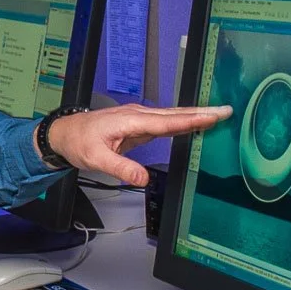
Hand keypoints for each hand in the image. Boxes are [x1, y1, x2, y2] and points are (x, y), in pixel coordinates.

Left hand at [46, 104, 232, 185]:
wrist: (65, 133)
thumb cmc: (79, 142)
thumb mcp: (96, 158)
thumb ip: (121, 168)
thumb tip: (143, 179)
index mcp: (131, 120)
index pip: (167, 122)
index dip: (191, 120)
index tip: (212, 116)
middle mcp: (138, 115)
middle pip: (175, 114)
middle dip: (201, 112)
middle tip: (226, 110)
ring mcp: (139, 119)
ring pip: (172, 117)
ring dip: (195, 115)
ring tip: (218, 114)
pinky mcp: (139, 126)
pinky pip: (166, 123)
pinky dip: (183, 122)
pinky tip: (195, 124)